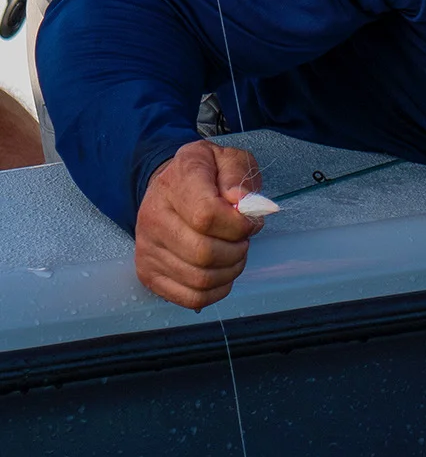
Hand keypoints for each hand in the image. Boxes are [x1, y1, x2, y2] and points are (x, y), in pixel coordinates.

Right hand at [134, 140, 263, 310]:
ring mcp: (147, 248)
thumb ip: (237, 175)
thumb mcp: (227, 159)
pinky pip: (191, 297)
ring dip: (230, 270)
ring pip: (200, 278)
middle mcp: (153, 216)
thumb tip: (240, 202)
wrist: (171, 187)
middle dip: (237, 250)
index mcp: (176, 183)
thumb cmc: (207, 177)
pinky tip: (221, 271)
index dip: (238, 224)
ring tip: (232, 253)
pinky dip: (217, 291)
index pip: (207, 216)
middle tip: (241, 239)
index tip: (248, 220)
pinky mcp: (149, 273)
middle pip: (204, 253)